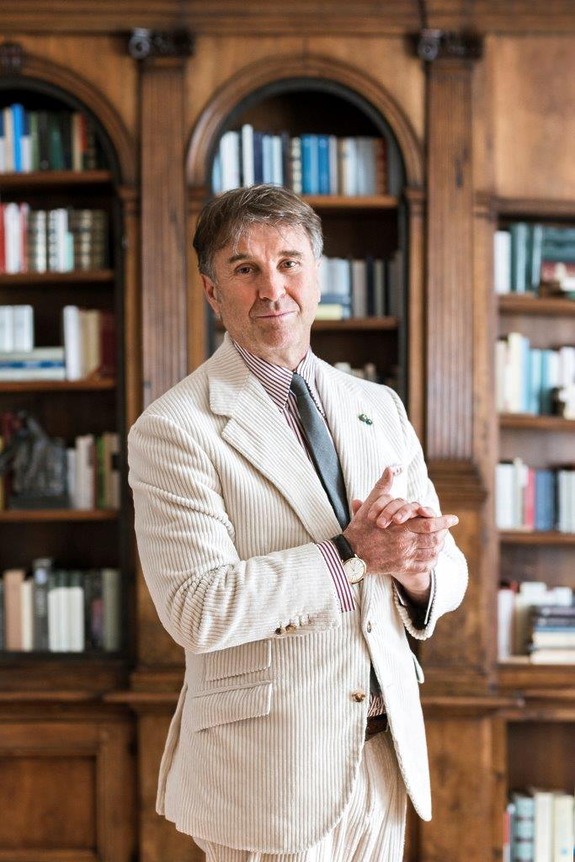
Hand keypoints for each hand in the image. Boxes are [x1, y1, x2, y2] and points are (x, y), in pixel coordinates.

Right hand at [343, 467, 458, 599]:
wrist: (350, 553)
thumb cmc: (360, 527)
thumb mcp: (372, 504)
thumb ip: (384, 485)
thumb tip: (392, 467)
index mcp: (401, 527)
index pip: (429, 523)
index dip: (443, 521)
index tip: (453, 519)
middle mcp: (405, 542)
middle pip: (433, 538)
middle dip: (444, 533)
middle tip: (449, 530)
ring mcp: (404, 557)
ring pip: (430, 552)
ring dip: (439, 546)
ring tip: (442, 541)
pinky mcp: (402, 567)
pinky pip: (424, 566)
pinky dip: (431, 561)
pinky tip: (433, 556)